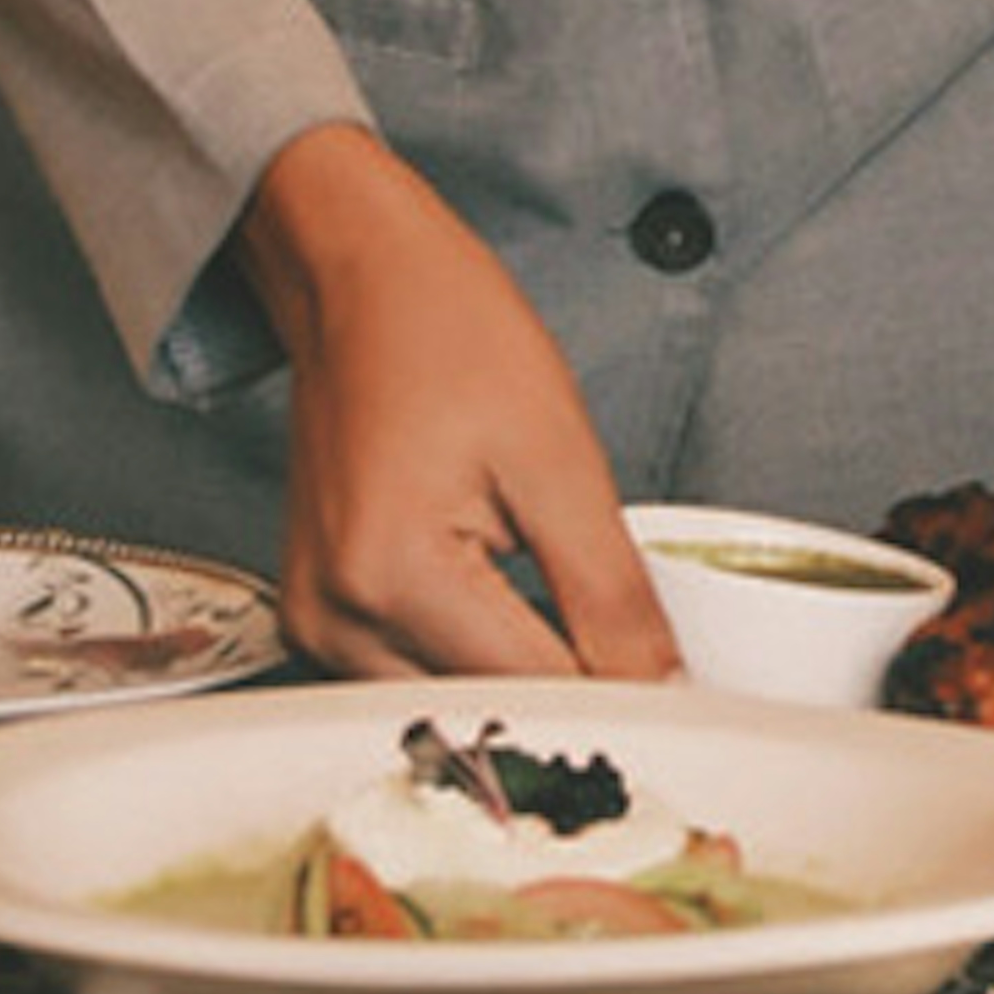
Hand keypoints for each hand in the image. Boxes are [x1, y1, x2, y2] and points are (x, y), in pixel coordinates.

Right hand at [243, 128, 677, 677]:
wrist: (363, 281)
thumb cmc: (447, 334)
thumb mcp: (560, 456)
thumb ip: (610, 591)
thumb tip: (657, 682)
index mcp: (393, 575)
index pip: (534, 692)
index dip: (620, 692)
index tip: (676, 685)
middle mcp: (337, 617)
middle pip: (487, 712)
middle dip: (571, 690)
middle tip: (632, 642)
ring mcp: (318, 622)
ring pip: (452, 704)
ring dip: (520, 675)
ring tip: (560, 598)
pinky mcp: (322, 614)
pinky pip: (415, 671)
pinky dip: (476, 652)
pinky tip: (511, 600)